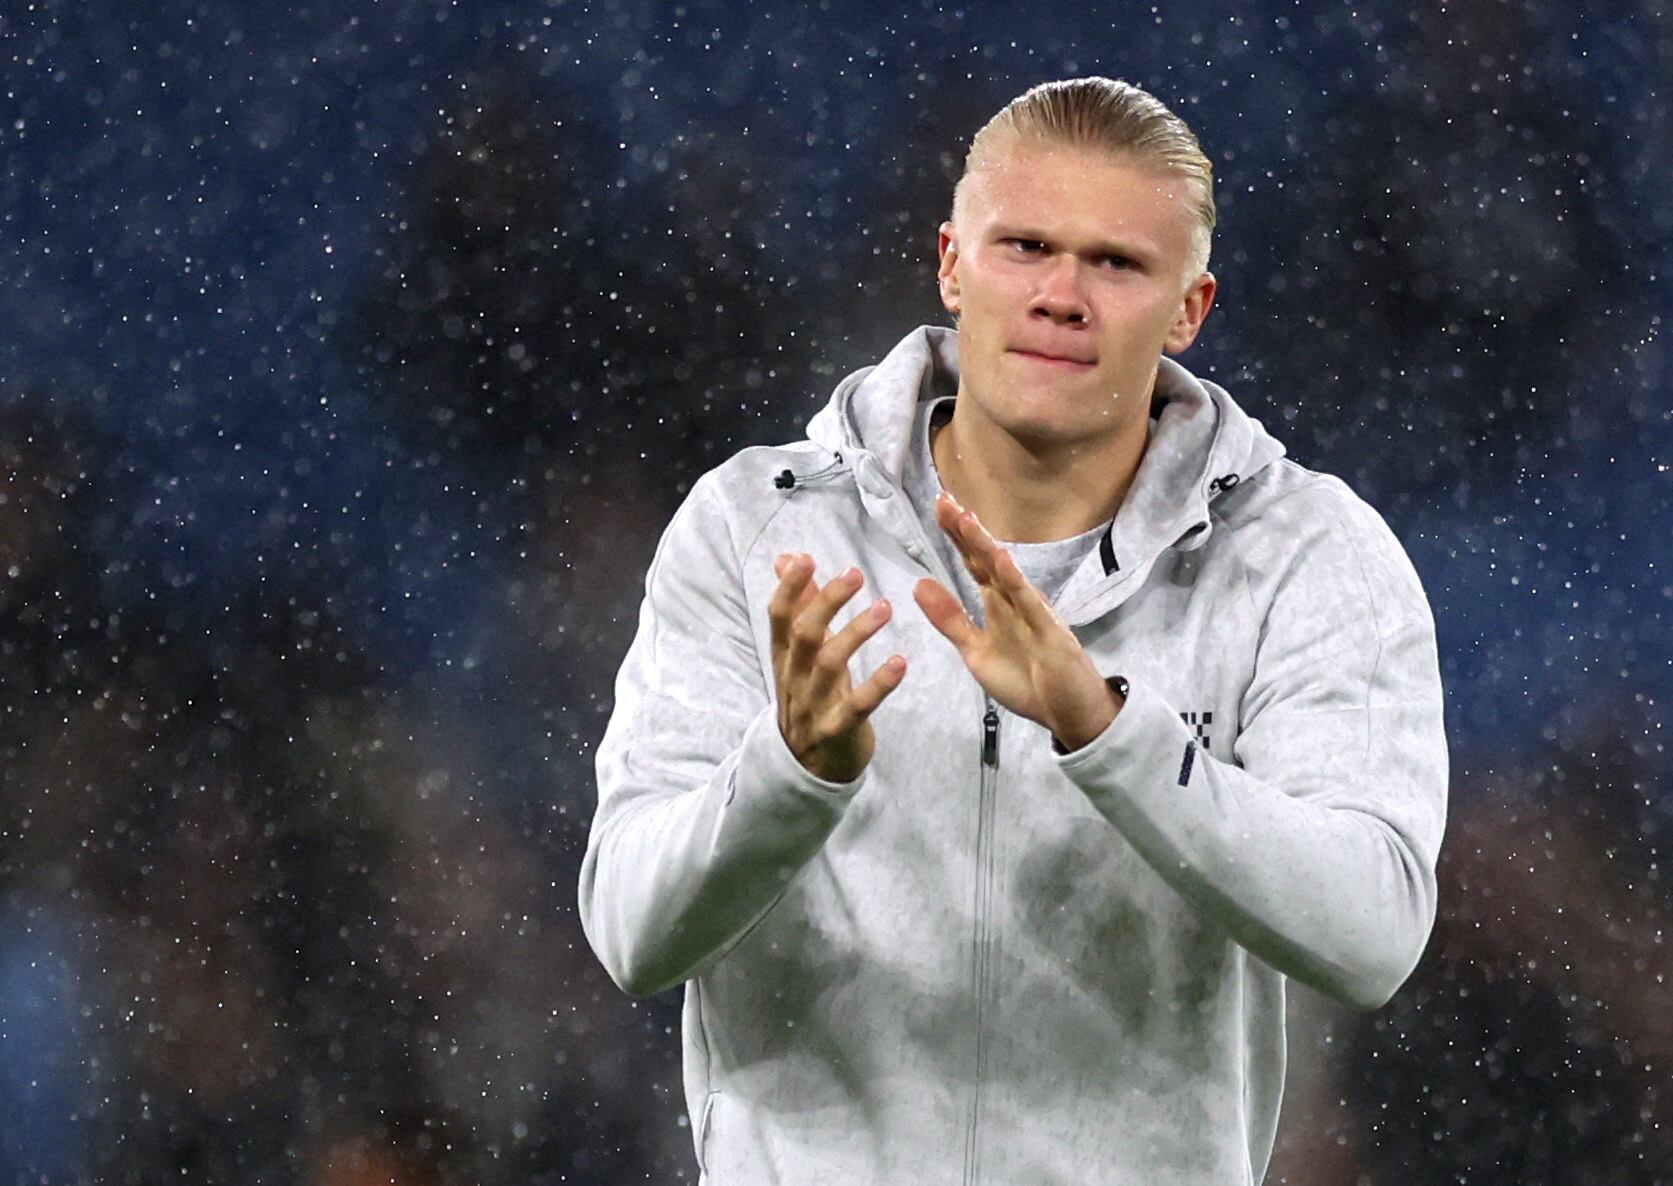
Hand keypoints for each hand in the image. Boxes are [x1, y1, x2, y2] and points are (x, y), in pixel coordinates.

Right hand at [769, 554, 906, 782]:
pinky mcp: (838, 730)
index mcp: (784, 657)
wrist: (808, 767)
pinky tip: (900, 662)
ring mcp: (814, 706)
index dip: (790, 588)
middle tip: (855, 574)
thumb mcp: (800, 655)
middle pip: (804, 635)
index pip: (779, 618)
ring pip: (829, 665)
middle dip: (827, 602)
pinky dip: (880, 683)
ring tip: (885, 607)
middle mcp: (795, 678)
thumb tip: (786, 559)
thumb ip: (799, 607)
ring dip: (856, 633)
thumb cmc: (810, 697)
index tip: (806, 558)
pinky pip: (858, 705)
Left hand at [912, 492, 1121, 749]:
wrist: (1068, 714)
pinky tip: (1003, 561)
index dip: (956, 537)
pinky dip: (1016, 583)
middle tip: (945, 499)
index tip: (939, 506)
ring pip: (1006, 574)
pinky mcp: (1049, 634)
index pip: (974, 563)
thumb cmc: (1026, 681)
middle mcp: (1015, 601)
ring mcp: (1034, 614)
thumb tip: (918, 584)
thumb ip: (950, 619)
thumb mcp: (976, 651)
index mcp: (998, 604)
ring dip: (986, 547)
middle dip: (966, 531)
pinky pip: (1030, 605)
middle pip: (987, 560)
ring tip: (966, 519)